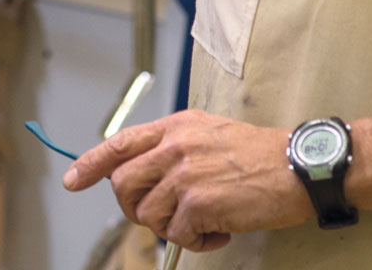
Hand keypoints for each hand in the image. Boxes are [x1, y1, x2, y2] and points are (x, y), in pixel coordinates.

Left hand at [62, 109, 309, 251]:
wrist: (299, 167)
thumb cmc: (259, 155)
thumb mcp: (208, 133)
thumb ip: (173, 147)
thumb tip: (143, 173)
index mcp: (174, 128)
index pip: (118, 144)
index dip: (90, 165)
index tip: (73, 181)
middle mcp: (174, 147)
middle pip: (123, 185)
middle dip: (134, 209)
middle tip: (162, 217)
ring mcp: (185, 174)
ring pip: (147, 214)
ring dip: (170, 229)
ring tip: (201, 225)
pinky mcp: (200, 202)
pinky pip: (177, 235)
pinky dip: (196, 243)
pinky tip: (219, 233)